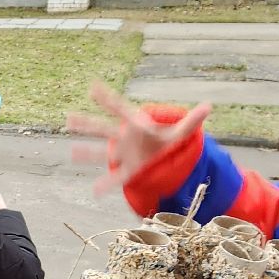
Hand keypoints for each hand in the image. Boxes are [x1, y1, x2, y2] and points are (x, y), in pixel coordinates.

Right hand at [65, 82, 211, 194]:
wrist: (162, 158)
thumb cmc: (166, 141)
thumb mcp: (180, 132)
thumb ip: (191, 121)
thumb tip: (209, 106)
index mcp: (136, 124)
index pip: (119, 109)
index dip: (106, 99)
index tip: (93, 87)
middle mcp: (124, 138)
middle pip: (103, 129)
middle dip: (87, 124)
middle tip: (69, 118)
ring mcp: (123, 154)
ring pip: (102, 153)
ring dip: (87, 153)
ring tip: (72, 153)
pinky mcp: (128, 171)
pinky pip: (115, 178)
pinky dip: (106, 184)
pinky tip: (95, 191)